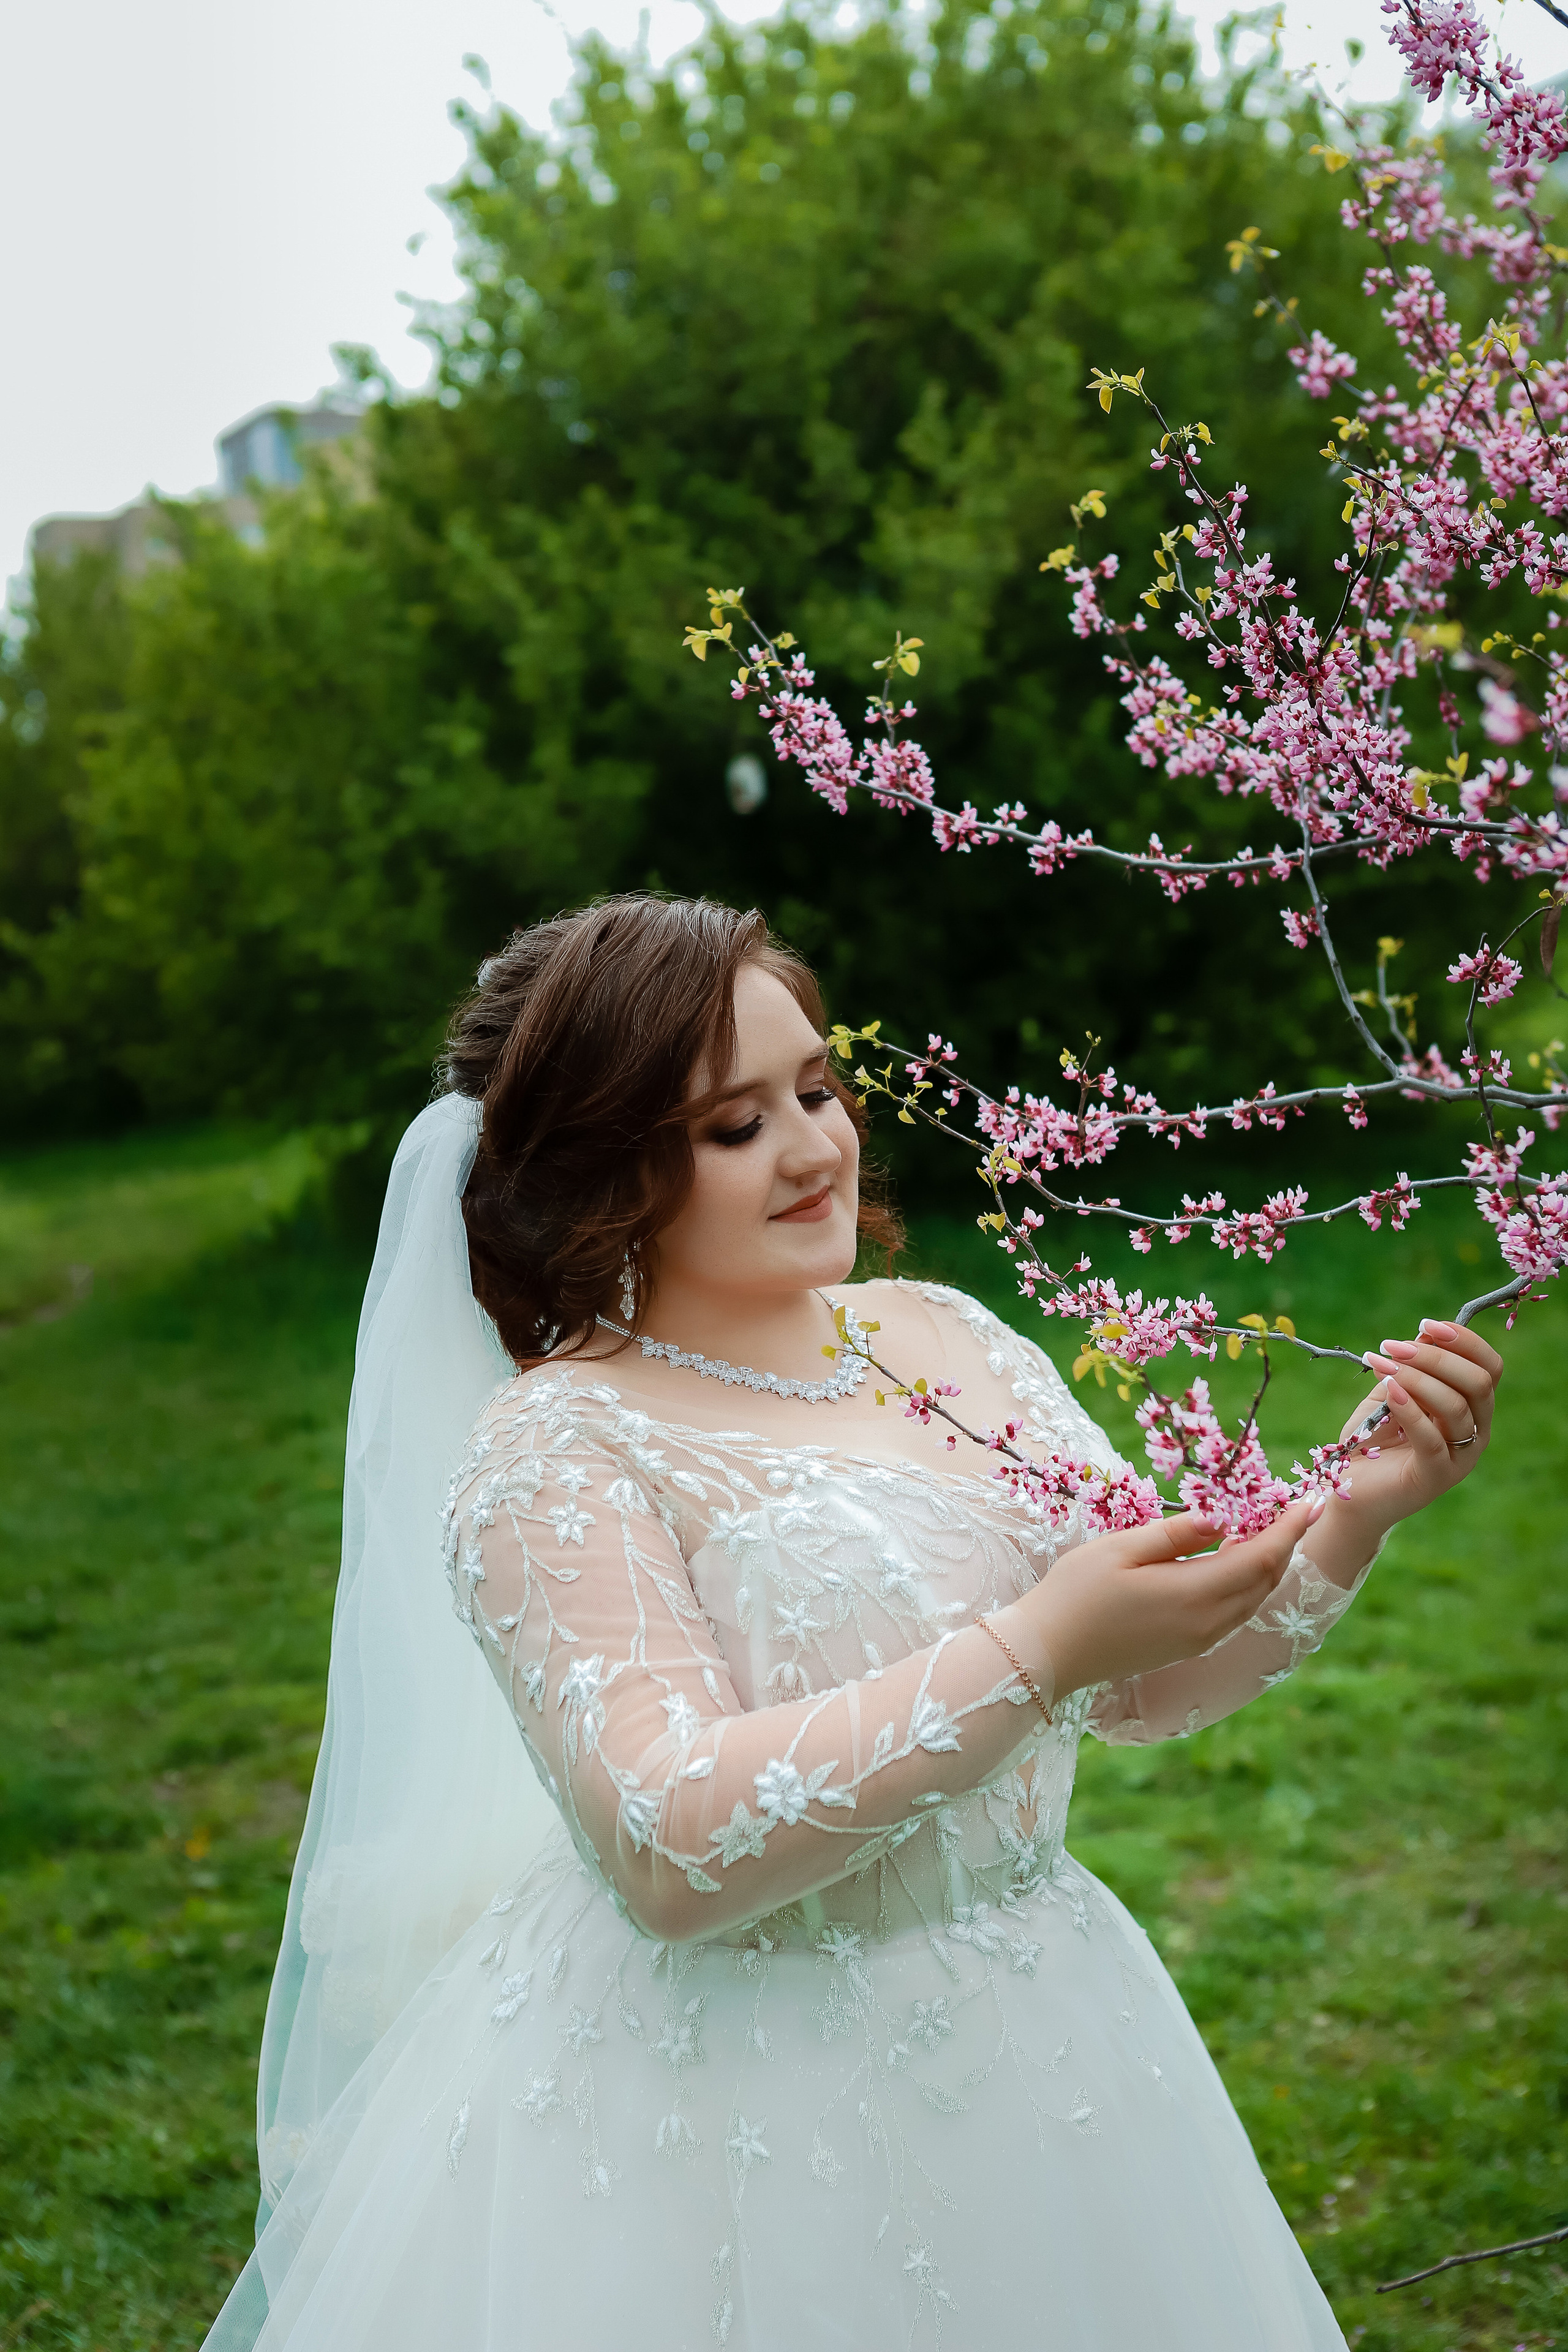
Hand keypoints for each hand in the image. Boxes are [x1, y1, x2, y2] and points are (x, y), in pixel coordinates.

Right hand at [1002, 1495, 1326, 1699]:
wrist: (1048, 1653)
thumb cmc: (1075, 1592)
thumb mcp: (1120, 1548)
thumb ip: (1175, 1534)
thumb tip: (1222, 1520)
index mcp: (1194, 1595)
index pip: (1262, 1558)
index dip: (1290, 1529)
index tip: (1311, 1500)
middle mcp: (1208, 1623)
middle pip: (1265, 1581)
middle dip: (1286, 1544)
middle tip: (1294, 1508)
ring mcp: (1199, 1639)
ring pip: (1253, 1599)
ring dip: (1268, 1564)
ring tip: (1270, 1529)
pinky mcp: (1187, 1647)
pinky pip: (1234, 1613)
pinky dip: (1247, 1584)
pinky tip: (1236, 1562)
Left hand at [1329, 1317, 1502, 1543]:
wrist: (1351, 1489)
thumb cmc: (1372, 1439)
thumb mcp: (1391, 1392)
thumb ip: (1410, 1367)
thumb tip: (1426, 1334)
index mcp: (1471, 1407)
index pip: (1488, 1367)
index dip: (1464, 1341)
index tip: (1426, 1325)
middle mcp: (1475, 1431)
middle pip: (1478, 1382)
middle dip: (1436, 1357)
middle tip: (1394, 1347)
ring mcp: (1460, 1456)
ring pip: (1456, 1406)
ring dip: (1418, 1377)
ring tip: (1383, 1366)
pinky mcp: (1437, 1476)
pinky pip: (1432, 1438)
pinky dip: (1410, 1408)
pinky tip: (1389, 1389)